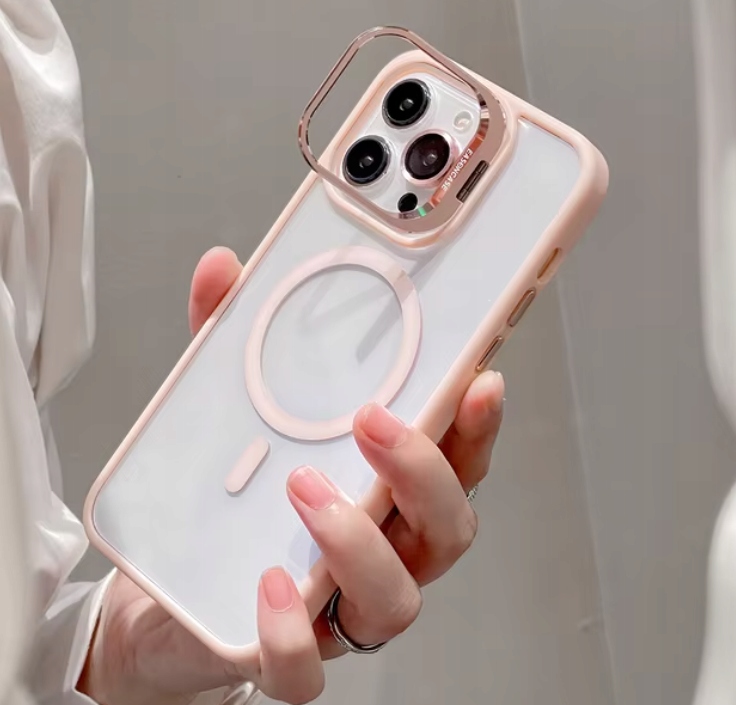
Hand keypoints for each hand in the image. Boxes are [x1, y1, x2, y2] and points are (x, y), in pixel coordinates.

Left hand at [80, 247, 504, 704]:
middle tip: (374, 422)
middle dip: (423, 473)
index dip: (477, 427)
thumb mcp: (230, 411)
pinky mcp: (284, 653)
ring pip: (394, 599)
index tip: (477, 379)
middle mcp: (382, 553)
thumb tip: (222, 270)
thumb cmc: (226, 503)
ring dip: (359, 542)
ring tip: (308, 490)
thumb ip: (231, 347)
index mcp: (385, 495)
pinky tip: (268, 582)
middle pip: (447, 528)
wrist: (166, 598)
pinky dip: (291, 631)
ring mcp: (338, 610)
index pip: (457, 463)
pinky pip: (306, 669)